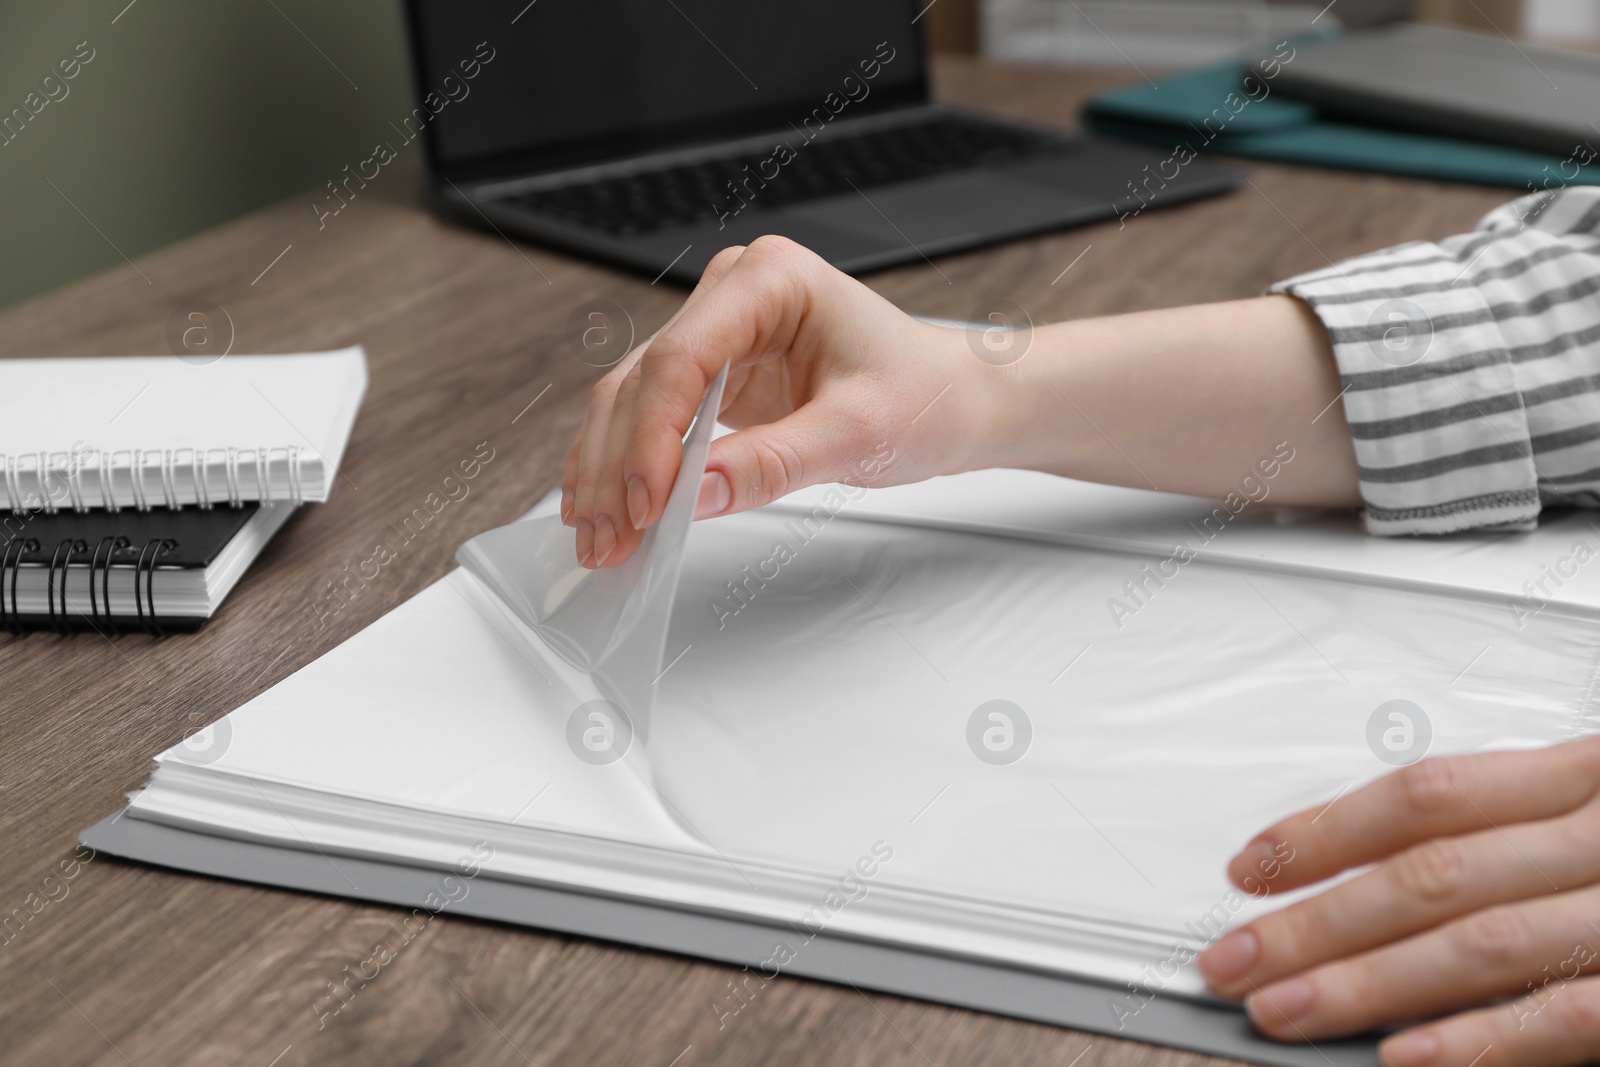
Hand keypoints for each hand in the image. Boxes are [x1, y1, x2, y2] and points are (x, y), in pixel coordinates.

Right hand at [561, 236, 997, 567]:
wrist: (958, 401)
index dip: (652, 438)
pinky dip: (629, 469)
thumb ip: (773, 463)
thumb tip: (693, 497)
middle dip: (619, 468)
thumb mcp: (858, 436)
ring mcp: (719, 333)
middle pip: (644, 382)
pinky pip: (654, 420)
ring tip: (601, 541)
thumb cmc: (927, 396)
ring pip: (633, 402)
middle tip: (608, 540)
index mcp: (771, 281)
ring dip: (610, 474)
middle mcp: (733, 296)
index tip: (645, 506)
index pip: (682, 358)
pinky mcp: (715, 374)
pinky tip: (611, 512)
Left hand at [1198, 737, 1599, 1066]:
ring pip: (1477, 944)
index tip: (1251, 865)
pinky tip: (1396, 1054)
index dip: (1326, 831)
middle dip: (1315, 921)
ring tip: (1281, 1008)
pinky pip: (1561, 1016)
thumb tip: (1350, 881)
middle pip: (1429, 873)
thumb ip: (1492, 840)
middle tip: (1234, 957)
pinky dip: (1475, 1039)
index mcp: (1581, 781)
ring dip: (1363, 983)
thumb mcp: (1584, 819)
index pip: (1426, 796)